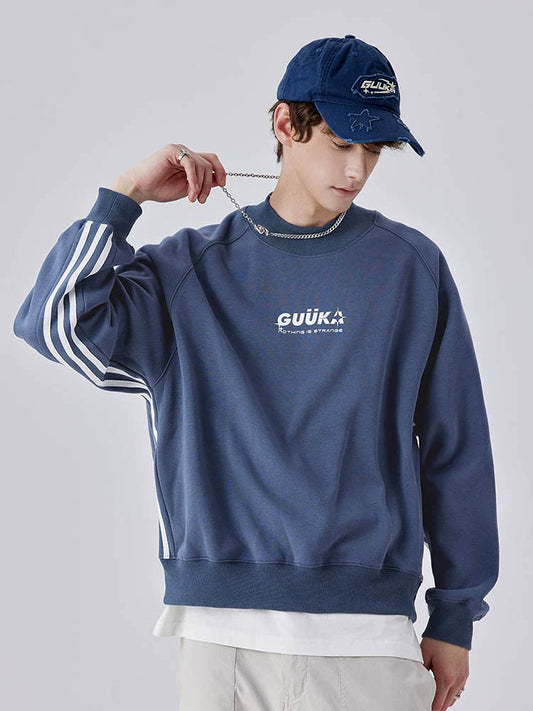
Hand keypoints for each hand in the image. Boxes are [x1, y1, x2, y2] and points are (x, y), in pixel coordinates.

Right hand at [111, 144, 226, 204]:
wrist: (140, 188)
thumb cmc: (160, 189)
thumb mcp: (187, 188)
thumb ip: (201, 183)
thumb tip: (218, 180)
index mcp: (189, 161)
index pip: (210, 160)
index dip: (220, 171)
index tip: (222, 185)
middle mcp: (185, 153)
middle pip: (209, 162)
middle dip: (210, 183)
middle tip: (203, 198)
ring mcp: (179, 150)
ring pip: (202, 165)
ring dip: (201, 185)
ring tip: (194, 198)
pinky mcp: (172, 151)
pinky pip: (191, 163)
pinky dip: (194, 179)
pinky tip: (191, 192)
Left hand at [420, 637, 468, 710]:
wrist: (454, 626)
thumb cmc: (438, 638)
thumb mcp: (424, 654)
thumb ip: (421, 670)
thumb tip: (417, 680)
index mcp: (445, 679)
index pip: (438, 703)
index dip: (430, 708)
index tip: (423, 708)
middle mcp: (457, 681)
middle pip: (447, 704)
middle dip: (437, 707)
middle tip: (427, 706)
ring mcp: (463, 678)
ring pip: (454, 698)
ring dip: (445, 701)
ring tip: (434, 699)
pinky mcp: (465, 673)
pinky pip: (459, 690)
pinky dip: (451, 693)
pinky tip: (443, 690)